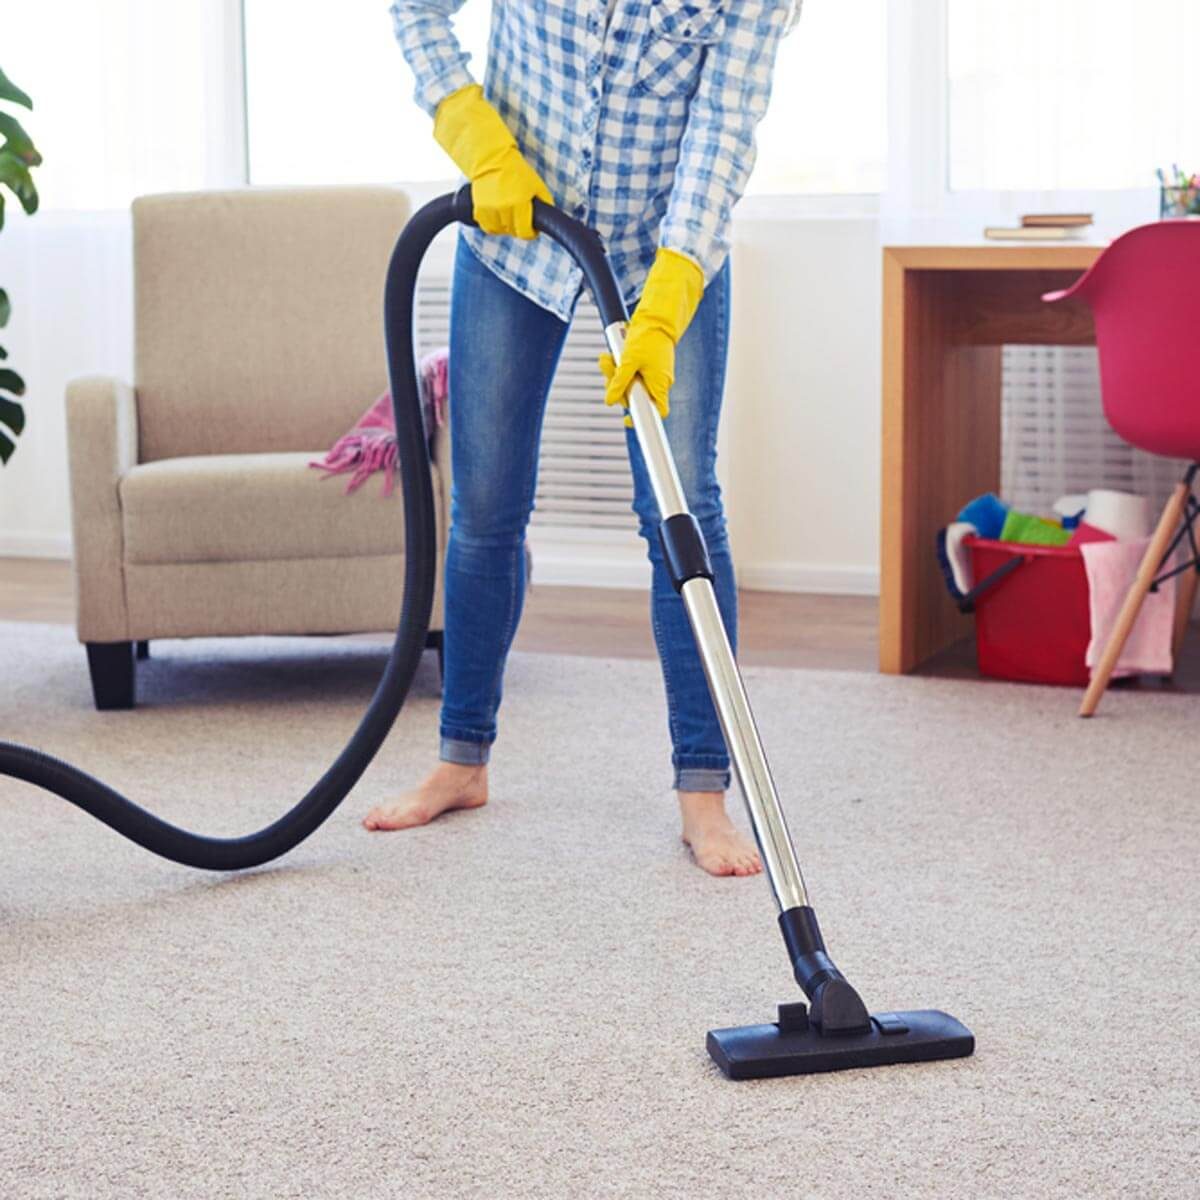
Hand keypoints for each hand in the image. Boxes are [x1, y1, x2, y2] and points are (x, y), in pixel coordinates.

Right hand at [434, 84, 552, 238]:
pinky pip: (487, 227)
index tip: (532, 228)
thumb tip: (546, 218)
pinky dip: (493, 224)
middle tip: (520, 216)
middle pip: (513, 231)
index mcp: (520, 202)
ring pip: (500, 231)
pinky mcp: (479, 210)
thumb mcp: (536, 185)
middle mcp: (504, 208)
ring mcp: (490, 209)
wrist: (490, 159)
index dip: (531, 232)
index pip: (525, 231)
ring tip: (508, 212)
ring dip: (505, 225)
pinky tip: (497, 214)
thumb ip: (543, 202)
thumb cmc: (515, 171)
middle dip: (518, 226)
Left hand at [599, 247, 704, 423]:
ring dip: (614, 374)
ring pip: (629, 384)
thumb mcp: (628, 360)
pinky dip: (620, 367)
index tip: (627, 420)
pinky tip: (612, 357)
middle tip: (608, 368)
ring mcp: (652, 374)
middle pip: (635, 397)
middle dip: (617, 386)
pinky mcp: (646, 365)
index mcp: (660, 384)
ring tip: (607, 358)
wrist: (656, 317)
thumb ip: (619, 382)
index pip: (658, 411)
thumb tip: (609, 401)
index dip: (642, 418)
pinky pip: (630, 373)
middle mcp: (658, 382)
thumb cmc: (647, 337)